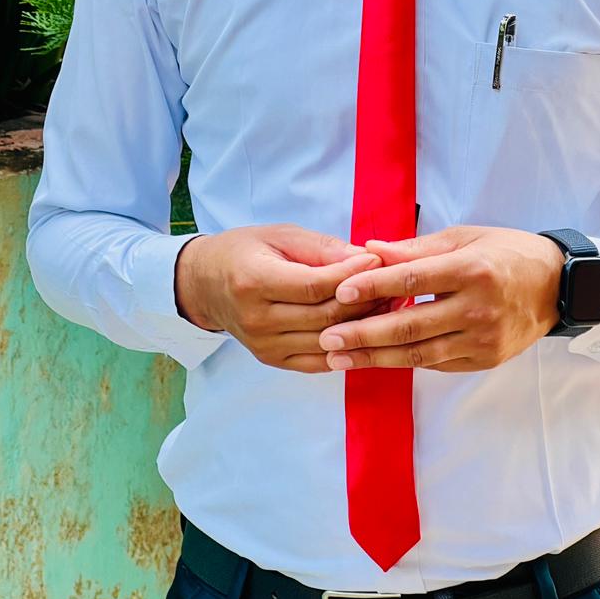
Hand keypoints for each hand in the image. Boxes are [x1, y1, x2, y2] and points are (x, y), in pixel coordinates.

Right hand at [174, 223, 391, 372]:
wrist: (205, 284)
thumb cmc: (245, 251)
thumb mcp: (280, 235)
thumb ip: (322, 249)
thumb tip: (366, 258)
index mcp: (254, 283)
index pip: (315, 286)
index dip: (351, 275)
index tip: (378, 258)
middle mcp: (257, 320)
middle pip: (326, 317)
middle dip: (366, 300)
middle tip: (394, 282)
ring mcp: (264, 346)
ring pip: (327, 342)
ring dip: (363, 325)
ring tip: (389, 304)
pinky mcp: (272, 361)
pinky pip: (318, 362)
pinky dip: (346, 348)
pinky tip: (368, 331)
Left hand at [317, 226, 564, 372]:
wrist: (556, 285)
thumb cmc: (506, 252)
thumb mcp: (464, 237)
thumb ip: (416, 248)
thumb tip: (370, 250)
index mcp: (472, 270)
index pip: (413, 279)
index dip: (374, 286)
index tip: (340, 291)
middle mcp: (478, 308)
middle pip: (411, 325)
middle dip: (363, 334)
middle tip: (327, 337)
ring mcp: (483, 339)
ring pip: (419, 353)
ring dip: (375, 357)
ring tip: (338, 357)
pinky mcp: (485, 360)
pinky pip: (436, 363)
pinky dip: (404, 361)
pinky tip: (376, 359)